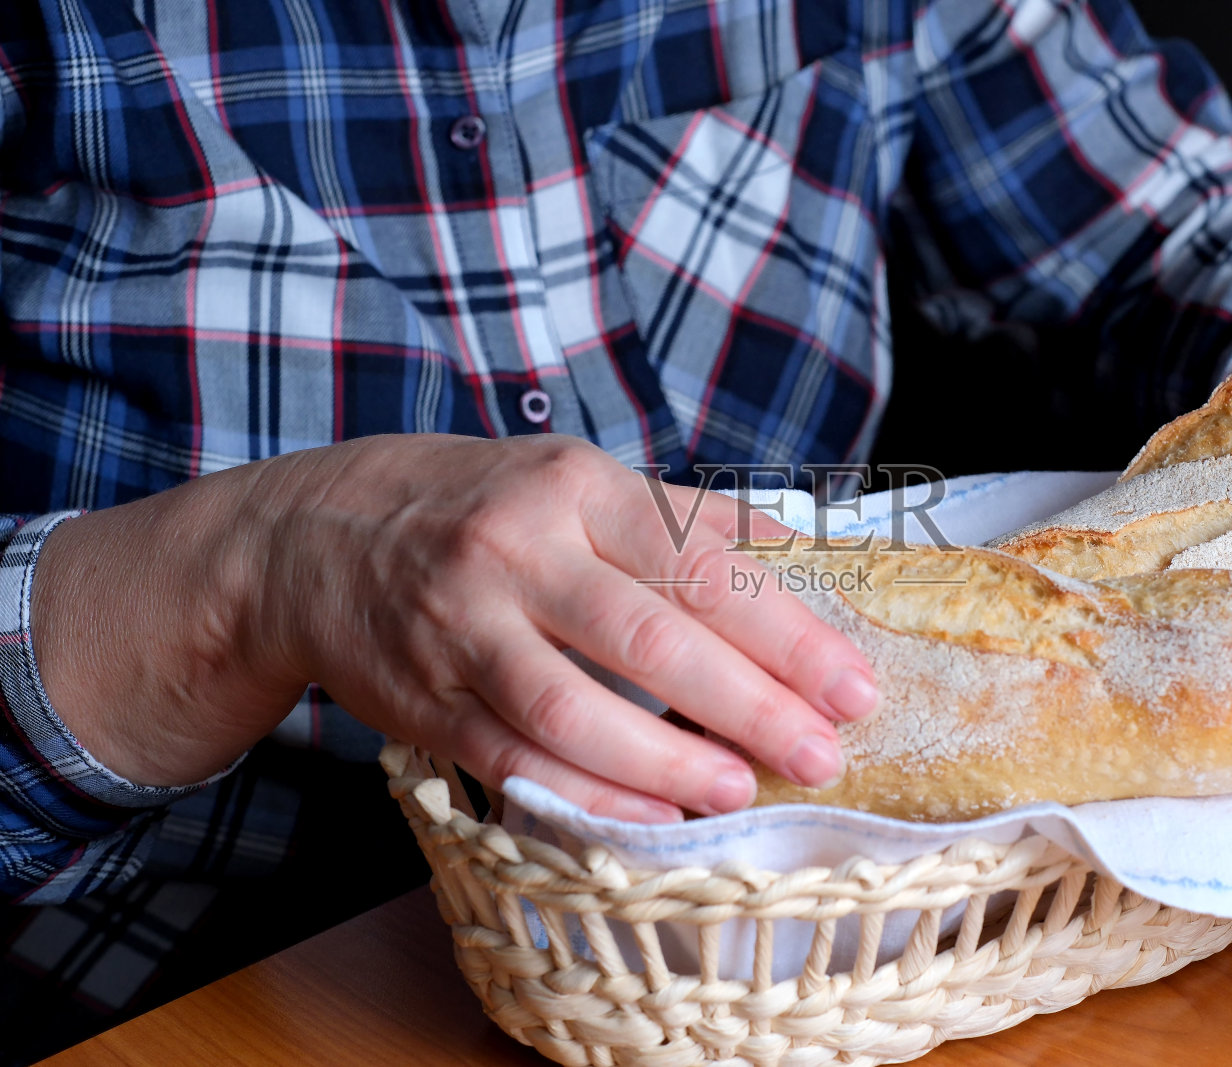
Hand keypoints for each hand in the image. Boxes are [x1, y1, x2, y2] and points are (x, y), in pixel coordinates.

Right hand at [33, 434, 878, 819]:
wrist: (312, 537)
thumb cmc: (473, 505)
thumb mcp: (576, 478)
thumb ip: (686, 515)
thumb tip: (802, 547)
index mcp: (574, 489)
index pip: (699, 563)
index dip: (785, 631)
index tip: (850, 685)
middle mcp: (517, 551)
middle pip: (648, 638)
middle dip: (747, 704)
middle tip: (819, 753)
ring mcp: (463, 628)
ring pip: (573, 709)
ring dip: (665, 762)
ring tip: (737, 790)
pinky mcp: (426, 698)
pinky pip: (514, 757)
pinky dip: (586, 792)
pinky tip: (649, 814)